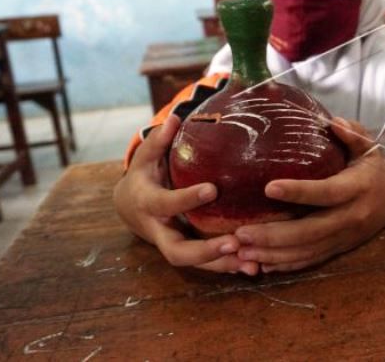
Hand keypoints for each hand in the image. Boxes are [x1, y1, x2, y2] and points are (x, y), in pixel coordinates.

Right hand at [114, 115, 258, 274]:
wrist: (130, 206)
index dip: (186, 199)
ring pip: (194, 263)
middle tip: (233, 243)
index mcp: (148, 203)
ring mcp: (171, 244)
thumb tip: (174, 118)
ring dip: (222, 265)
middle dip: (204, 251)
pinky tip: (254, 267)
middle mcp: (159, 230)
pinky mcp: (186, 251)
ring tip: (252, 264)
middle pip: (177, 251)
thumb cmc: (143, 175)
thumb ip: (158, 141)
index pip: (166, 204)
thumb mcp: (145, 157)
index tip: (212, 189)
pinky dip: (228, 267)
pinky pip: (206, 265)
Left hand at [234, 118, 384, 272]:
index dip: (299, 192)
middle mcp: (351, 217)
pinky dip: (286, 265)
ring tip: (242, 251)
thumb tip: (332, 121)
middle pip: (311, 232)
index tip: (269, 187)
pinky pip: (311, 261)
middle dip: (274, 236)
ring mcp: (345, 237)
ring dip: (273, 254)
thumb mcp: (368, 145)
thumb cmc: (374, 167)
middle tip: (241, 232)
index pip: (326, 193)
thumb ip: (351, 132)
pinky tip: (261, 264)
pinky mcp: (340, 249)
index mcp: (358, 189)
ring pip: (307, 252)